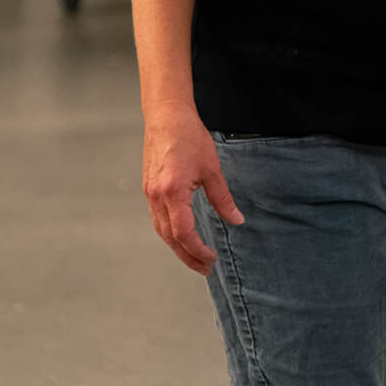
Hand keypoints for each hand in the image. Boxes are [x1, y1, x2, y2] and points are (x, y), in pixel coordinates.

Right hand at [142, 103, 242, 275]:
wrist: (166, 116)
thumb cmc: (190, 138)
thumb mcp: (212, 169)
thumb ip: (223, 198)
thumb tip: (236, 220)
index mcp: (173, 192)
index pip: (183, 232)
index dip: (197, 250)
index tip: (211, 259)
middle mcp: (157, 196)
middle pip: (170, 237)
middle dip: (187, 256)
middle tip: (205, 268)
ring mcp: (150, 193)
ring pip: (161, 230)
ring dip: (178, 246)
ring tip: (195, 257)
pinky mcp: (149, 189)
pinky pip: (158, 218)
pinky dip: (170, 232)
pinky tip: (182, 236)